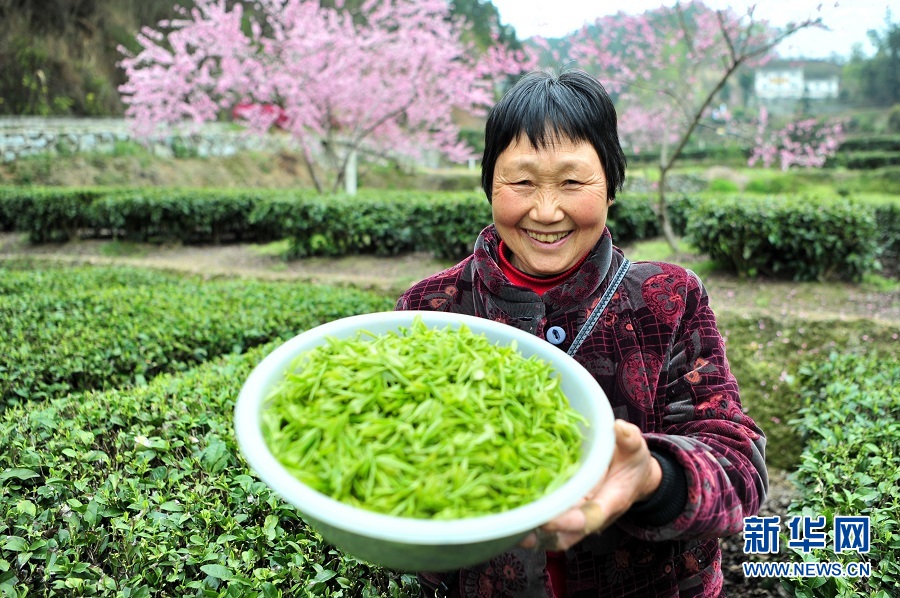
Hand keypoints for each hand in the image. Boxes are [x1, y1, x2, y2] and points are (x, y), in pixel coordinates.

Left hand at [520, 419, 662, 551]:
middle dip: (542, 534)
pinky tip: (507, 512)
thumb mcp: (634, 448)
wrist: (633, 476)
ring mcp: (576, 516)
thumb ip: (629, 439)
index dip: (569, 522)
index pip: (590, 518)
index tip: (549, 519)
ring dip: (532, 533)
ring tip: (507, 526)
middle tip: (518, 524)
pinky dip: (529, 522)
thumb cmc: (632, 462)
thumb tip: (619, 427)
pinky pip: (547, 522)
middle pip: (566, 535)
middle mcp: (591, 514)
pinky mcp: (565, 511)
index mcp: (610, 501)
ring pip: (553, 535)